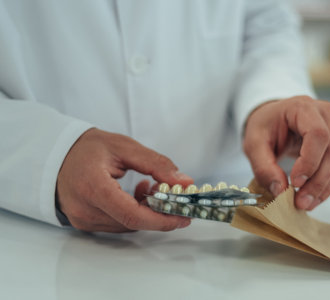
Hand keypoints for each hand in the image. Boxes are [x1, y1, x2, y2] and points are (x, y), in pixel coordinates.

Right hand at [56, 128, 192, 231]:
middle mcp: (85, 209)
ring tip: (149, 187)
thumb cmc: (88, 148)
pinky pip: (117, 224)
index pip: (132, 214)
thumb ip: (155, 164)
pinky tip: (136, 194)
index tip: (182, 217)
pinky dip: (132, 213)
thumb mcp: (124, 147)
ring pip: (126, 225)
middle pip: (132, 222)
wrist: (57, 155)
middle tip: (174, 197)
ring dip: (145, 211)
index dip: (161, 219)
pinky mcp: (84, 223)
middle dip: (157, 213)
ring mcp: (83, 219)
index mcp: (93, 187)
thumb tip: (183, 182)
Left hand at [243, 96, 329, 209]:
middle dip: (318, 181)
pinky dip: (327, 185)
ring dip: (325, 187)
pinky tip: (313, 197)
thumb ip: (263, 167)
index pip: (318, 134)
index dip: (310, 161)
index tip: (294, 182)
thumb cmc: (264, 127)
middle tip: (301, 202)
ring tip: (306, 203)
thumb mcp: (253, 144)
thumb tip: (280, 191)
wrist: (273, 120)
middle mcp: (325, 113)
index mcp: (302, 107)